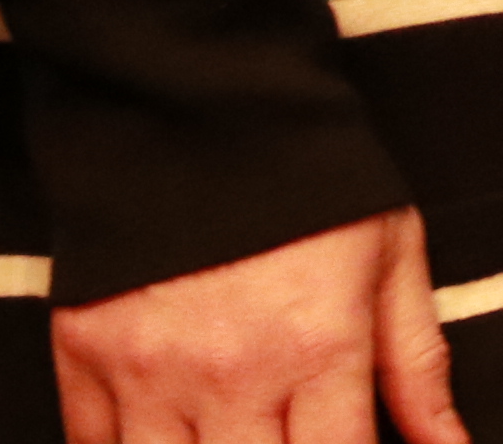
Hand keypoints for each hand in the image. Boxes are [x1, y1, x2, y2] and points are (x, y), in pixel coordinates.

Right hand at [52, 208, 467, 443]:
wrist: (198, 95)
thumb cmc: (311, 177)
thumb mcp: (390, 254)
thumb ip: (418, 365)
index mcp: (318, 348)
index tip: (341, 443)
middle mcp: (233, 374)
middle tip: (282, 431)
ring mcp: (151, 371)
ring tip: (229, 431)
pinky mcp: (84, 355)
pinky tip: (164, 433)